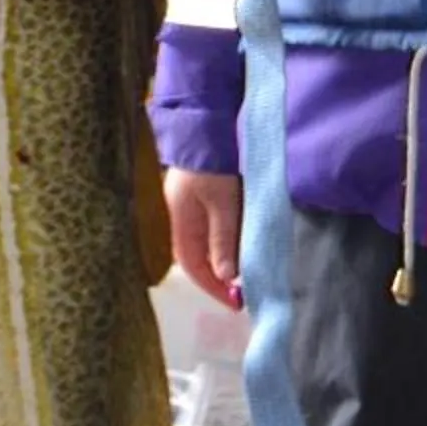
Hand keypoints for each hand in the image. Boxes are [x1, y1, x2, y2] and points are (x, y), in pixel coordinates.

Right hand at [166, 167, 243, 308]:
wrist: (207, 122)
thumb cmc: (213, 164)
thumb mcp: (221, 203)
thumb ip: (223, 239)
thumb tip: (225, 277)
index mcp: (180, 221)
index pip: (193, 266)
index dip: (212, 287)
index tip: (235, 303)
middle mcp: (182, 215)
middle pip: (198, 256)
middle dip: (219, 277)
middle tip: (244, 291)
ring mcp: (192, 203)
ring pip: (207, 241)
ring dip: (224, 258)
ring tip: (245, 271)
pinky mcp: (204, 192)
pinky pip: (214, 226)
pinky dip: (226, 240)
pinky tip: (240, 242)